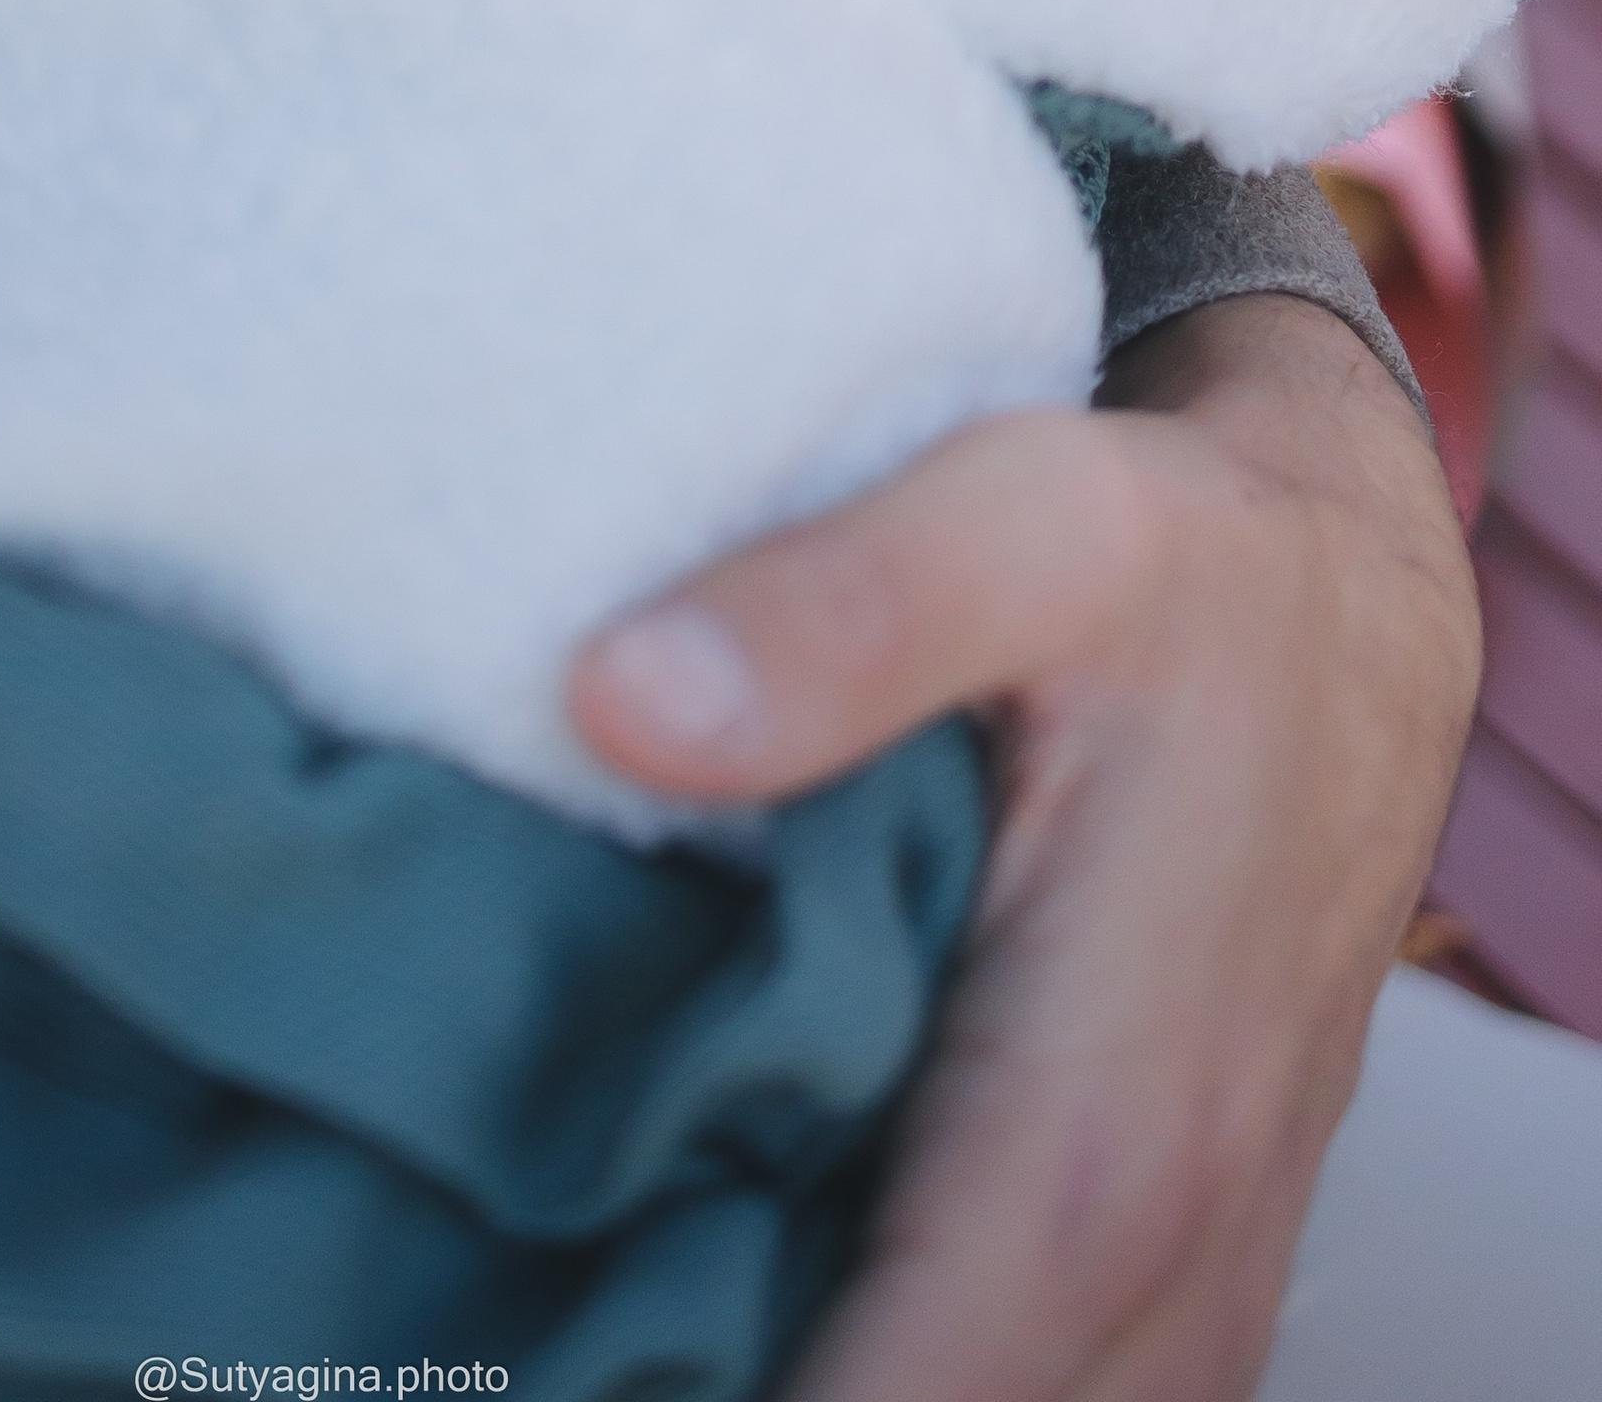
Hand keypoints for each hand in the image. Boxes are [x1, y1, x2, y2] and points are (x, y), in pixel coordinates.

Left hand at [569, 296, 1480, 1401]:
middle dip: (707, 1390)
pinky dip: (871, 1359)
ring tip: (573, 1302)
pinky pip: (1030, 1392)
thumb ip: (842, 611)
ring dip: (777, 1370)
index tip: (515, 1362)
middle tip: (482, 1316)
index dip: (714, 1400)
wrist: (1352, 609)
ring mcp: (1174, 1285)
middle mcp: (1155, 1259)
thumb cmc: (1197, 570)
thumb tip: (615, 704)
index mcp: (1100, 1129)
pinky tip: (709, 1286)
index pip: (893, 1400)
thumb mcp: (1034, 522)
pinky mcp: (1156, 1266)